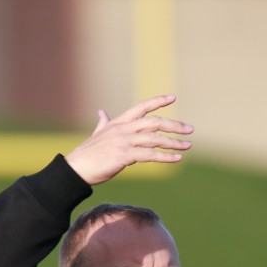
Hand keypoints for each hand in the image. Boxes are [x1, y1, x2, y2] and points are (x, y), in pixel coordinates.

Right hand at [64, 94, 192, 185]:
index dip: (158, 101)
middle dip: (174, 125)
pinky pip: (150, 155)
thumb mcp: (97, 134)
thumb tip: (101, 112)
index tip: (173, 98)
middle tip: (190, 130)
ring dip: (174, 142)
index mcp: (118, 122)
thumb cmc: (87, 154)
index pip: (142, 107)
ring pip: (155, 139)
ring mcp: (124, 142)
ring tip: (188, 146)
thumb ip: (103, 123)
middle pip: (155, 122)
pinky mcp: (124, 156)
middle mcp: (124, 129)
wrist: (76, 168)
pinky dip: (165, 157)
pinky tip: (177, 159)